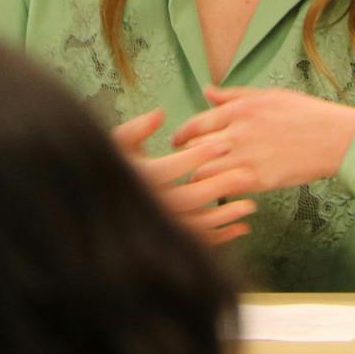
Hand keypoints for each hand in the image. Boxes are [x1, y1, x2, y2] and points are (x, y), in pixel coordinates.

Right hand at [111, 108, 257, 245]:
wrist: (102, 201)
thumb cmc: (114, 166)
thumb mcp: (117, 143)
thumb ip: (137, 128)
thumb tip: (160, 113)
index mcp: (140, 178)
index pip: (173, 167)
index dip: (199, 156)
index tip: (224, 145)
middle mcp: (151, 204)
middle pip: (191, 196)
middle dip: (221, 185)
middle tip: (248, 175)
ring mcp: (162, 223)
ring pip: (198, 222)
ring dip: (227, 215)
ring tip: (251, 205)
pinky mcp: (170, 239)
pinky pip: (200, 240)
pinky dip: (223, 236)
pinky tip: (242, 227)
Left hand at [171, 86, 354, 194]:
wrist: (340, 139)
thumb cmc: (308, 114)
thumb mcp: (270, 96)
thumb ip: (234, 96)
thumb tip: (207, 92)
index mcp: (239, 109)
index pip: (194, 125)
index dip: (181, 136)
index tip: (177, 143)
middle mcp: (237, 132)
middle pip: (193, 149)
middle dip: (186, 157)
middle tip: (186, 164)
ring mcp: (246, 157)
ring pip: (202, 171)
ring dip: (198, 177)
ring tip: (201, 181)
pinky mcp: (258, 179)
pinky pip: (223, 187)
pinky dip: (217, 190)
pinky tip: (220, 192)